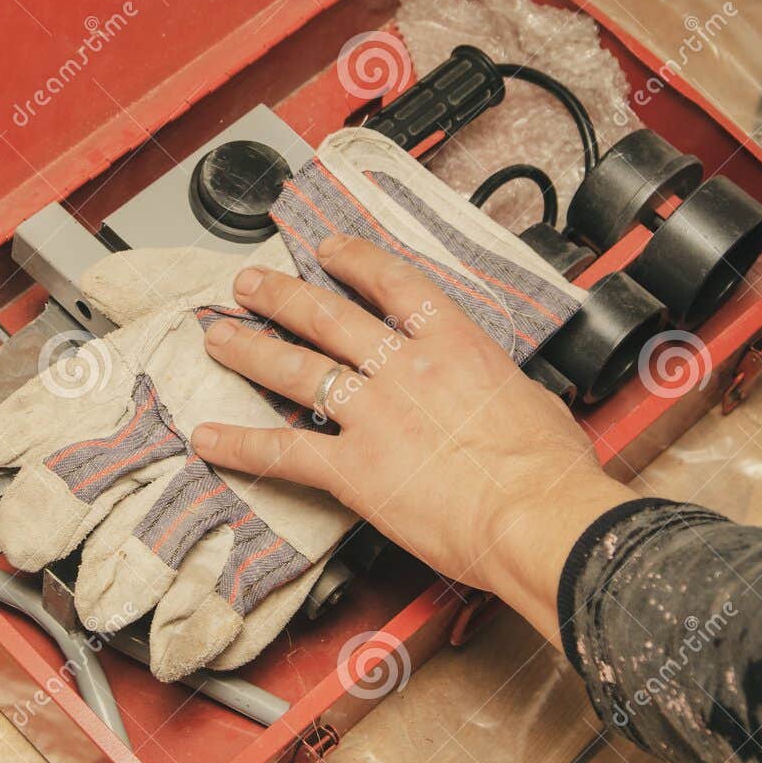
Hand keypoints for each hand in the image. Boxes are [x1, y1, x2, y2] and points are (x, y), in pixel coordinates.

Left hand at [189, 235, 626, 642]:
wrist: (537, 515)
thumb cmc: (550, 468)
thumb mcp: (534, 400)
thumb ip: (496, 388)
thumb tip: (497, 394)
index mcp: (455, 344)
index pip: (393, 283)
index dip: (354, 259)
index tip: (326, 247)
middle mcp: (405, 368)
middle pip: (328, 316)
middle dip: (280, 296)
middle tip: (248, 284)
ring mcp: (374, 415)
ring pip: (296, 369)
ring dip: (250, 350)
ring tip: (218, 337)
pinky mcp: (354, 469)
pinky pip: (285, 450)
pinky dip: (242, 443)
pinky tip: (210, 437)